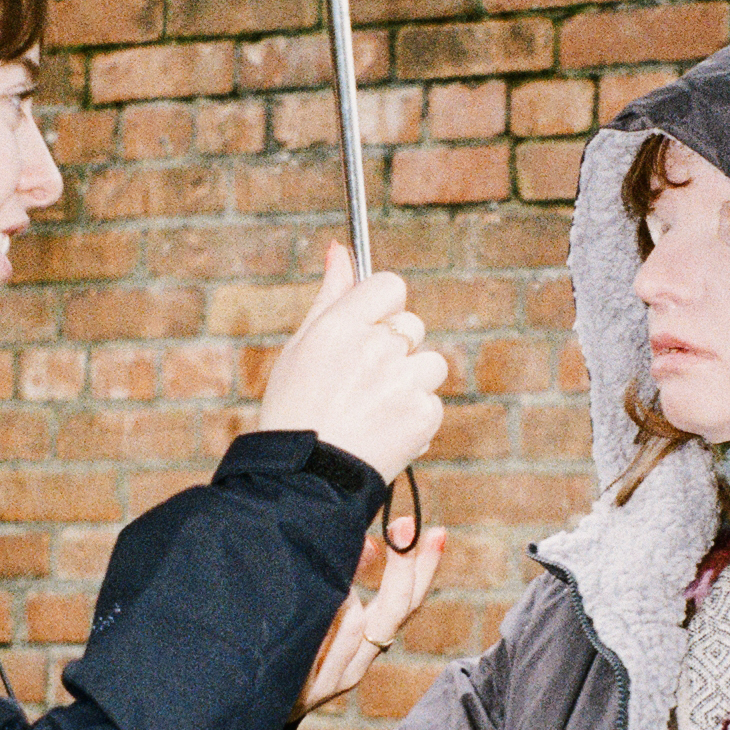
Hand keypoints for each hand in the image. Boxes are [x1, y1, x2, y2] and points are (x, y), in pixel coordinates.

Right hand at [258, 243, 449, 482]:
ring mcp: (402, 382)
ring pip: (429, 364)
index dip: (384, 306)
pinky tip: (384, 431)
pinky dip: (415, 417)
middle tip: (362, 384)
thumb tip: (340, 248)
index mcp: (340, 326)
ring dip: (410, 384)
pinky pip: (432, 401)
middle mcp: (375, 348)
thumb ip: (330, 296)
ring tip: (374, 410)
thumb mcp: (301, 347)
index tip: (372, 328)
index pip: (389, 285)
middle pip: (412, 326)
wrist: (303, 480)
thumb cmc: (297, 409)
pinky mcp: (422, 415)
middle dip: (395, 350)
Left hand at [297, 514, 447, 716]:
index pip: (407, 602)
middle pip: (396, 611)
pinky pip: (323, 643)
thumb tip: (370, 546)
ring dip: (343, 591)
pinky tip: (310, 605)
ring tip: (321, 570)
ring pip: (355, 622)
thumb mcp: (319, 609)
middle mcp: (359, 661)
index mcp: (365, 641)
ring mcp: (337, 677)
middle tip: (405, 523)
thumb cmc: (283, 648)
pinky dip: (322, 619)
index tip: (438, 532)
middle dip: (404, 566)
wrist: (248, 705)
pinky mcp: (311, 688)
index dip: (424, 568)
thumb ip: (345, 577)